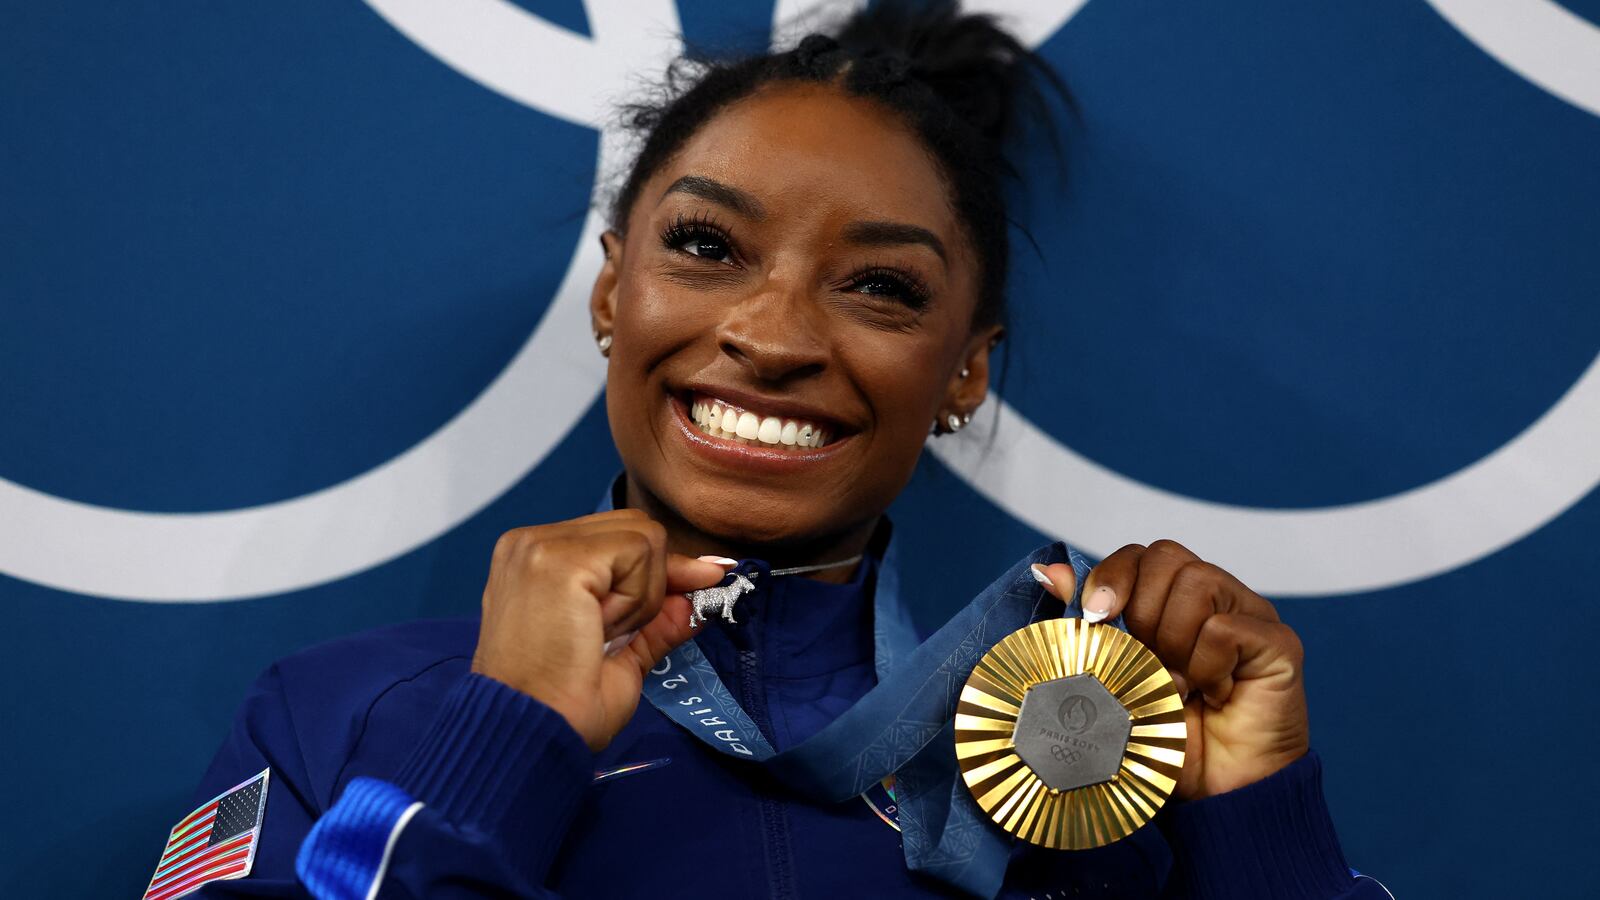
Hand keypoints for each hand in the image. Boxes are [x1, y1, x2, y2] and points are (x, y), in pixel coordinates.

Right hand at [472, 508, 729, 750]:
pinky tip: (599, 629)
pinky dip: (636, 599)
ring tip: (598, 634)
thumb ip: (658, 617)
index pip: (619, 538)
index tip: (700, 585)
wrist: (533, 734)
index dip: (658, 570)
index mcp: (535, 561)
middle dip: (649, 583)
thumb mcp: (621, 654)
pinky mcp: (560, 558)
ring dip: (641, 595)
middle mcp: (530, 542)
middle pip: (636, 528)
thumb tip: (704, 592)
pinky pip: (639, 554)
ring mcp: (541, 545)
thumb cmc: (561, 707)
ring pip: (643, 538)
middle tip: (611, 633)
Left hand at [1032, 540, 1309, 798]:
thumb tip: (1049, 573)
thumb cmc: (1166, 736)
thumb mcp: (1113, 676)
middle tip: (1147, 663)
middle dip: (1142, 613)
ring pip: (1198, 583)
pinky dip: (1207, 667)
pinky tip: (1213, 695)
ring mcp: (1251, 614)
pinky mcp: (1279, 641)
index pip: (1140, 555)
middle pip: (1166, 557)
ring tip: (1179, 686)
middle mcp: (1216, 598)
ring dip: (1174, 642)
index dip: (1113, 577)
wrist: (1216, 793)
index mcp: (1174, 601)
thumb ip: (1088, 623)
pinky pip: (1225, 628)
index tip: (1095, 616)